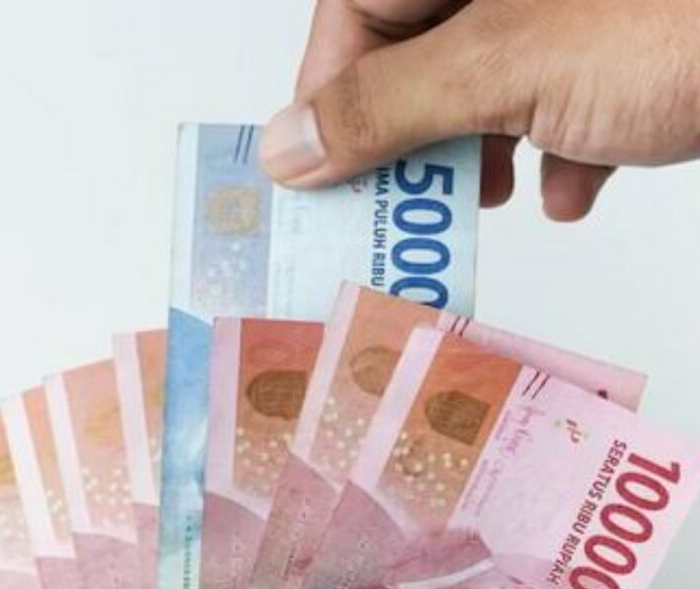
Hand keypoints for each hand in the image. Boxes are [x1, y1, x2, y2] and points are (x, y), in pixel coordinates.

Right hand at [259, 0, 699, 219]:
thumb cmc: (682, 17)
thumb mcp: (507, 65)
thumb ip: (386, 106)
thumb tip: (285, 149)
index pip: (353, 15)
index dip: (329, 101)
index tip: (318, 180)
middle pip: (417, 53)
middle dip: (410, 142)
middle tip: (399, 211)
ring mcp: (567, 10)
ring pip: (487, 80)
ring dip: (480, 151)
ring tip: (484, 201)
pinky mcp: (621, 40)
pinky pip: (561, 90)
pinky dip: (560, 146)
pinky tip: (577, 186)